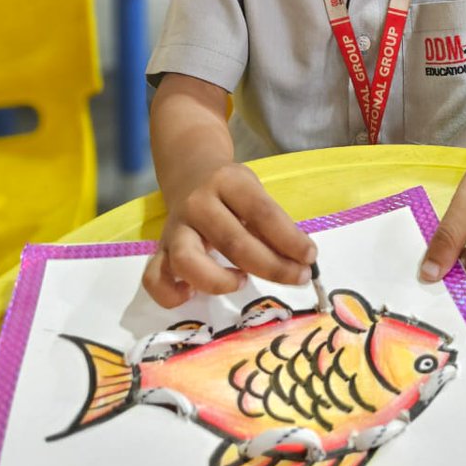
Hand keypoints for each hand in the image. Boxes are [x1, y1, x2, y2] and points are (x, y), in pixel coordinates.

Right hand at [143, 162, 316, 306]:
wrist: (190, 171)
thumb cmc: (231, 189)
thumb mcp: (254, 191)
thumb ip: (272, 224)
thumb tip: (301, 260)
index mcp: (228, 182)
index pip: (262, 212)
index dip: (289, 239)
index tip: (310, 257)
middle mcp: (198, 203)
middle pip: (234, 241)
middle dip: (272, 266)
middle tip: (297, 278)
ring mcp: (175, 228)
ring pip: (187, 261)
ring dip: (220, 281)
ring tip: (241, 280)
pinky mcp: (160, 249)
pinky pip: (155, 278)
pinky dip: (173, 294)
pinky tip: (195, 294)